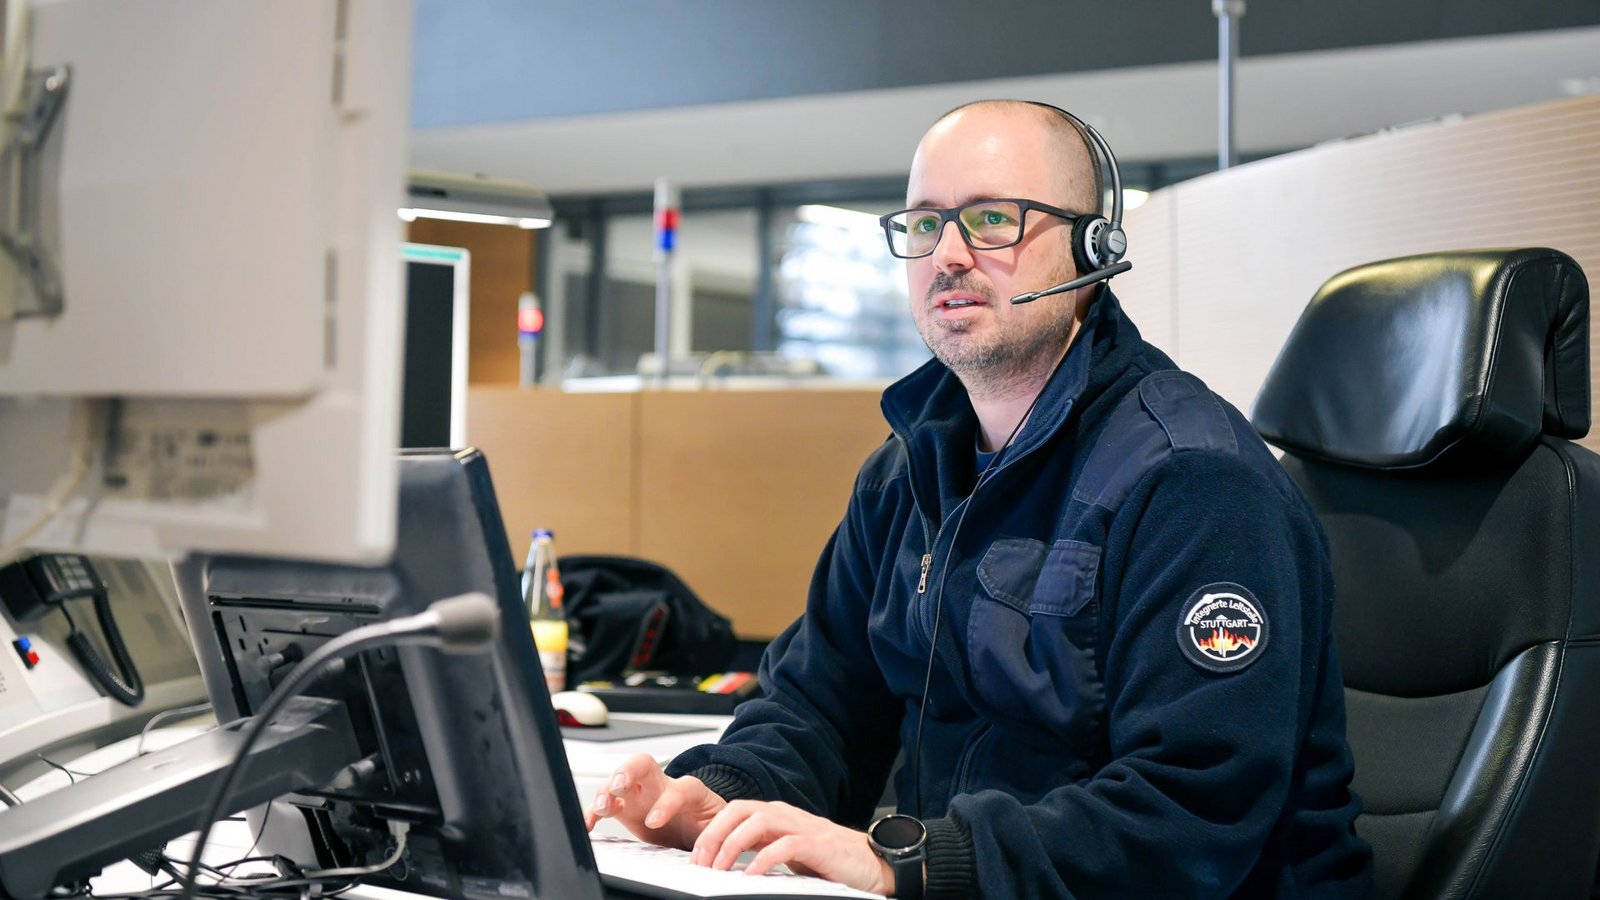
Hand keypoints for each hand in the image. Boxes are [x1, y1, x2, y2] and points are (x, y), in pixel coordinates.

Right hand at [584, 753, 726, 849]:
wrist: (697, 824)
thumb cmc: (707, 820)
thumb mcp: (718, 823)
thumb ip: (717, 826)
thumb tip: (718, 838)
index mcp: (688, 790)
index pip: (677, 788)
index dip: (665, 803)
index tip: (655, 821)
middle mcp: (660, 786)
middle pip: (642, 765)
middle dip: (627, 772)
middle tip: (618, 788)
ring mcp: (640, 794)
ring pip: (618, 781)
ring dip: (606, 791)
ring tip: (601, 807)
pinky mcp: (626, 809)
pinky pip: (607, 804)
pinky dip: (594, 812)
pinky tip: (589, 823)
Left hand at [691, 799, 894, 895]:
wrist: (871, 862)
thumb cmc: (829, 858)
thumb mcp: (787, 852)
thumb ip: (761, 848)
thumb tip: (726, 862)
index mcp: (776, 816)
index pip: (734, 812)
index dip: (710, 831)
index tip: (695, 857)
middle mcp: (786, 815)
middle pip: (739, 810)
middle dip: (714, 834)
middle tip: (699, 861)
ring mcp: (802, 826)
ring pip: (758, 821)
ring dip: (733, 843)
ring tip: (719, 868)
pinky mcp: (818, 844)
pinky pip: (786, 845)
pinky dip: (765, 858)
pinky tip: (752, 874)